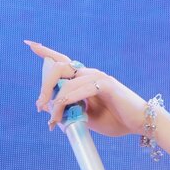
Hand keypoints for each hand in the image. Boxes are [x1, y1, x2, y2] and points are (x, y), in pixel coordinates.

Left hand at [25, 41, 147, 136]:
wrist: (139, 124)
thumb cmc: (116, 120)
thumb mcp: (87, 117)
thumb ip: (70, 110)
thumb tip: (48, 109)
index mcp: (85, 78)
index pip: (63, 61)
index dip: (46, 52)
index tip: (29, 44)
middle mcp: (90, 73)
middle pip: (59, 68)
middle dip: (45, 87)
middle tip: (39, 107)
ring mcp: (98, 77)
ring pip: (66, 85)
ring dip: (56, 104)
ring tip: (53, 121)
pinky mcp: (107, 85)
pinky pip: (80, 90)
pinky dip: (69, 101)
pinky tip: (62, 110)